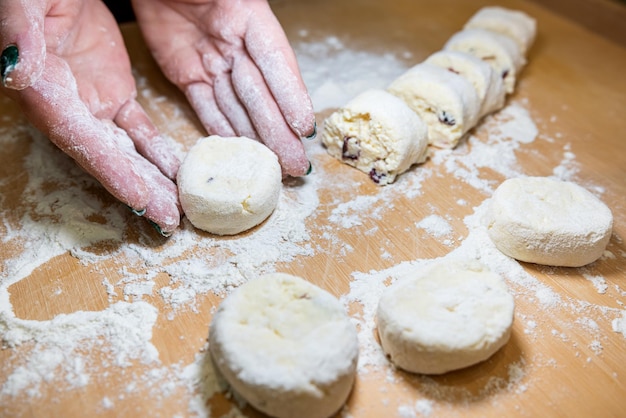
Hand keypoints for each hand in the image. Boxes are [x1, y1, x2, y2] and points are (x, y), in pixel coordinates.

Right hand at [0, 0, 181, 235]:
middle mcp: (69, 109)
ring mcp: (94, 104)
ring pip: (127, 151)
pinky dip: (159, 152)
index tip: (140, 198)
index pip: (81, 141)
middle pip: (108, 160)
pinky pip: (139, 131)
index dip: (112, 172)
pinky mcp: (115, 94)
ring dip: (153, 180)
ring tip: (180, 206)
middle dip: (140, 191)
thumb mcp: (24, 4)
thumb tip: (18, 69)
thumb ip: (20, 33)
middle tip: (171, 221)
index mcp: (45, 92)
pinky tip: (179, 171)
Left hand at [131, 0, 315, 176]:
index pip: (276, 62)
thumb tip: (268, 48)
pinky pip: (207, 107)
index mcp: (249, 18)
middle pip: (261, 94)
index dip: (292, 95)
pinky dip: (222, 130)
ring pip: (238, 107)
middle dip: (279, 132)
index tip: (305, 126)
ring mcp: (211, 62)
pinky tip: (238, 151)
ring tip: (275, 166)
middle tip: (296, 164)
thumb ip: (245, 16)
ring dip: (257, 138)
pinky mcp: (186, 74)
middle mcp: (236, 45)